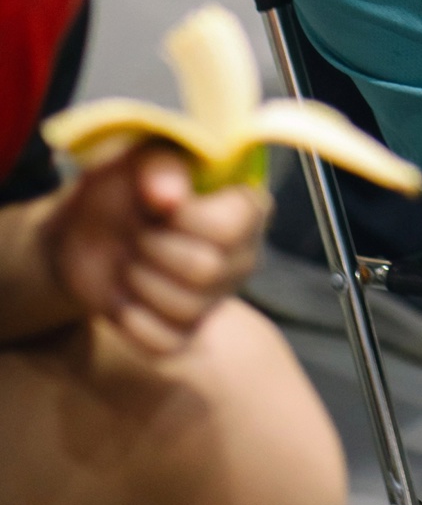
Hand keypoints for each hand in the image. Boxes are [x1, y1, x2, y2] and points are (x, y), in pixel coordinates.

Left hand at [42, 143, 264, 356]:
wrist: (91, 229)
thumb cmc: (128, 185)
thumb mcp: (140, 160)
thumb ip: (159, 168)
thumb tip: (168, 198)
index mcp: (247, 208)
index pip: (233, 227)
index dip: (186, 219)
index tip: (152, 204)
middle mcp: (242, 256)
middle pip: (207, 271)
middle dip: (153, 250)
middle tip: (134, 232)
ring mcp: (215, 299)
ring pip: (186, 310)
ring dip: (139, 282)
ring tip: (129, 260)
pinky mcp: (184, 332)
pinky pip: (165, 344)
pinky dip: (133, 321)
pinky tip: (123, 297)